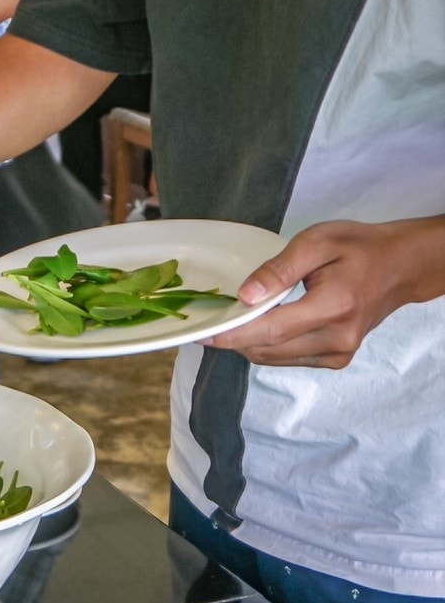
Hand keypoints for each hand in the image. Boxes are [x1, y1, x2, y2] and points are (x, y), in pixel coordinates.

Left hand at [202, 217, 444, 367]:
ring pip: (273, 358)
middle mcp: (337, 339)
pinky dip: (267, 345)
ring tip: (234, 317)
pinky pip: (286, 359)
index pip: (271, 331)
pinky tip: (261, 324)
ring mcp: (337, 354)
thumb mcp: (317, 242)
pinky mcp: (334, 360)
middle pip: (267, 349)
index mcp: (334, 307)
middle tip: (211, 318)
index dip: (233, 334)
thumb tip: (245, 295)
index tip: (203, 333)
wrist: (400, 267)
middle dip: (234, 337)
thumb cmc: (359, 248)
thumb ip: (279, 270)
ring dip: (248, 342)